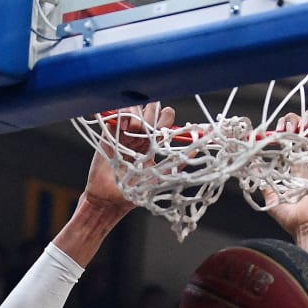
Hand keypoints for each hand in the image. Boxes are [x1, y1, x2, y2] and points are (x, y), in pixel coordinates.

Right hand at [83, 102, 172, 216]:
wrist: (112, 198)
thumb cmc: (136, 191)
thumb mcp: (161, 177)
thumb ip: (178, 163)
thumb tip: (197, 150)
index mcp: (153, 142)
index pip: (164, 118)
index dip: (166, 118)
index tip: (164, 130)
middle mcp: (140, 134)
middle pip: (150, 108)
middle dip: (152, 113)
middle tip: (150, 128)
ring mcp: (124, 132)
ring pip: (134, 108)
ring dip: (138, 115)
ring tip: (136, 129)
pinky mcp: (109, 133)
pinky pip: (117, 114)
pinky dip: (123, 114)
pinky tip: (125, 126)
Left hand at [260, 117, 307, 246]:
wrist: (307, 225)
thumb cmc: (291, 217)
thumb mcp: (271, 197)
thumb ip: (262, 182)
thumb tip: (250, 169)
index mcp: (293, 166)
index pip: (289, 139)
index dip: (282, 129)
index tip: (273, 132)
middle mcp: (306, 159)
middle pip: (301, 129)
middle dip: (291, 121)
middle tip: (284, 128)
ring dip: (306, 119)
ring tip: (296, 125)